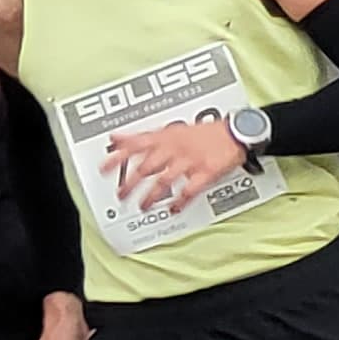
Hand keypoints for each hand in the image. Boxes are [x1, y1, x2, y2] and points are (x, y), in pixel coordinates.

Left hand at [102, 114, 244, 213]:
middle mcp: (175, 148)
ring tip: (142, 206)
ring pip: (165, 180)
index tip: (103, 169)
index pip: (135, 145)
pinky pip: (190, 189)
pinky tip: (173, 209)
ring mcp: (190, 161)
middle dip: (132, 183)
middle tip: (121, 195)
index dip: (118, 157)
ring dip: (151, 195)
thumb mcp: (169, 130)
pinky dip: (180, 201)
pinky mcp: (206, 172)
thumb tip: (115, 138)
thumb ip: (141, 136)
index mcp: (165, 138)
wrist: (236, 132)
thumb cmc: (202, 133)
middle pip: (147, 166)